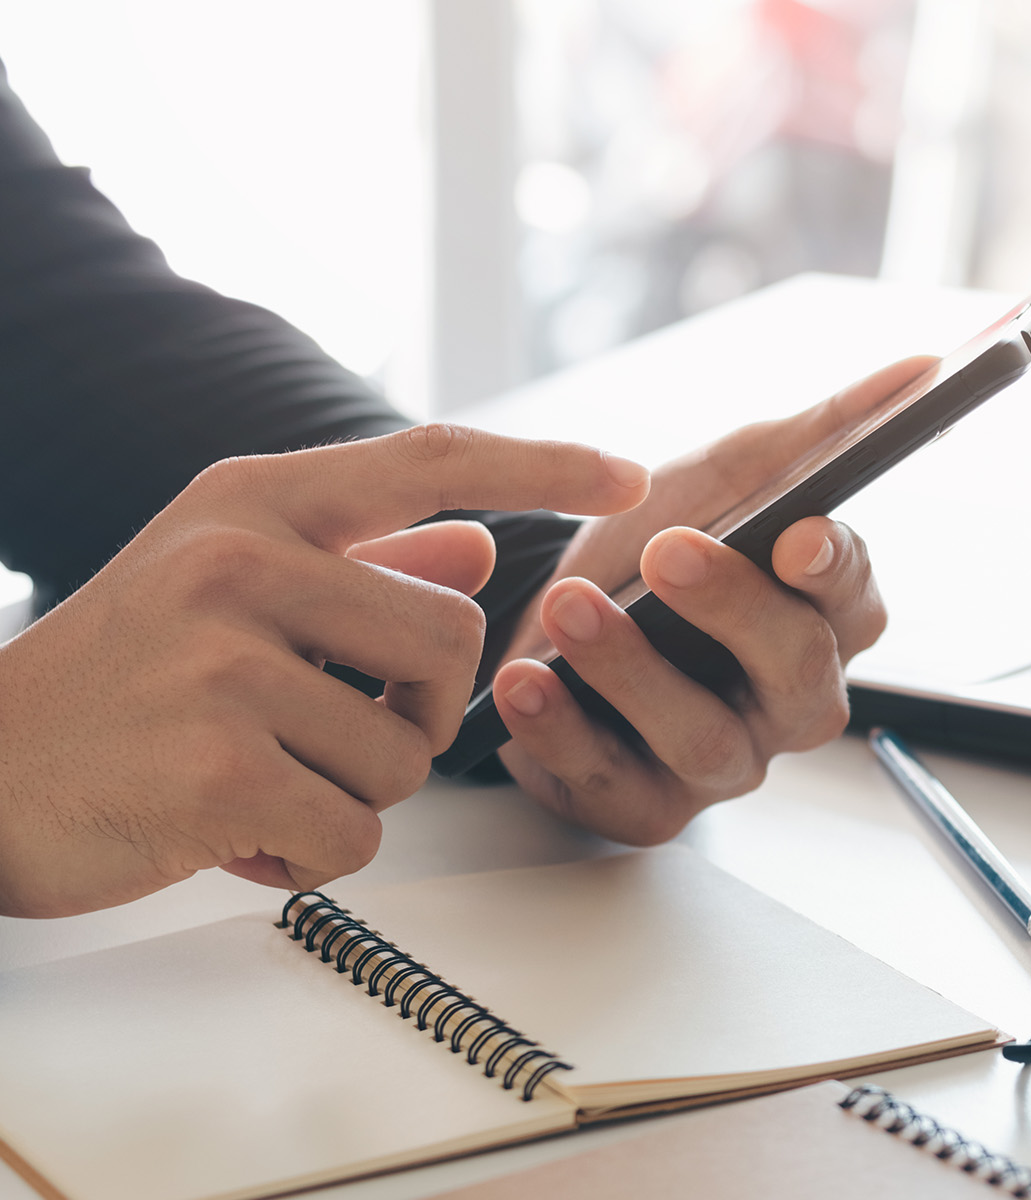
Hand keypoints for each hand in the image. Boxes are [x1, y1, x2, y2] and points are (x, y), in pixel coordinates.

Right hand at [0, 426, 649, 916]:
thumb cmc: (116, 684)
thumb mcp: (225, 588)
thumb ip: (362, 561)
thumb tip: (483, 544)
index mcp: (251, 501)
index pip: (433, 457)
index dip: (546, 464)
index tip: (632, 476)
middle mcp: (241, 559)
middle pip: (457, 636)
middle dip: (425, 706)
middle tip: (334, 731)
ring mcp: (227, 660)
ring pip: (410, 750)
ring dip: (355, 791)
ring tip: (258, 779)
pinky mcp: (220, 767)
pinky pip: (360, 834)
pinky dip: (315, 855)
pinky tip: (236, 833)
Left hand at [490, 356, 935, 843]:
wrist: (552, 616)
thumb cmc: (661, 550)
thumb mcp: (730, 475)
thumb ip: (824, 430)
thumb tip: (922, 366)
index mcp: (826, 620)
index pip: (857, 598)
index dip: (836, 569)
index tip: (799, 533)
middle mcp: (790, 701)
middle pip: (797, 674)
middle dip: (733, 610)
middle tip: (666, 551)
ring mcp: (724, 761)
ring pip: (704, 737)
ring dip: (633, 671)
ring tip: (569, 610)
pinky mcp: (645, 806)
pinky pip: (612, 784)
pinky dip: (561, 734)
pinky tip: (524, 684)